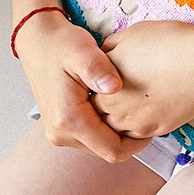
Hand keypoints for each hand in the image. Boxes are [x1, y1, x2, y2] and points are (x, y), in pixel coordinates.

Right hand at [14, 10, 151, 162]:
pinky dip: (108, 128)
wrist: (40, 42)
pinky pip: (92, 138)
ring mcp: (59, 133)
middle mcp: (60, 133)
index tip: (153, 125)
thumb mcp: (82, 51)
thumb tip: (113, 87)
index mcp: (68, 119)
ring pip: (100, 147)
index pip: (112, 150)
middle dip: (130, 139)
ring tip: (133, 109)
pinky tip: (119, 108)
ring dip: (118, 133)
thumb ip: (98, 69)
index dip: (138, 143)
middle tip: (147, 114)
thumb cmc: (62, 45)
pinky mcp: (62, 128)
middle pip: (107, 151)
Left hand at [94, 20, 193, 138]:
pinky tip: (153, 106)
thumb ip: (113, 46)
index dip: (100, 85)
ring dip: (124, 117)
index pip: (91, 94)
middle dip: (110, 103)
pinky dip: (144, 123)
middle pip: (103, 114)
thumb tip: (108, 53)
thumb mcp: (133, 34)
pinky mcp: (159, 129)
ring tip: (138, 100)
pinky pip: (142, 133)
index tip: (111, 78)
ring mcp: (138, 123)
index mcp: (104, 87)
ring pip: (121, 128)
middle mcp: (116, 110)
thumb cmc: (171, 44)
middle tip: (126, 89)